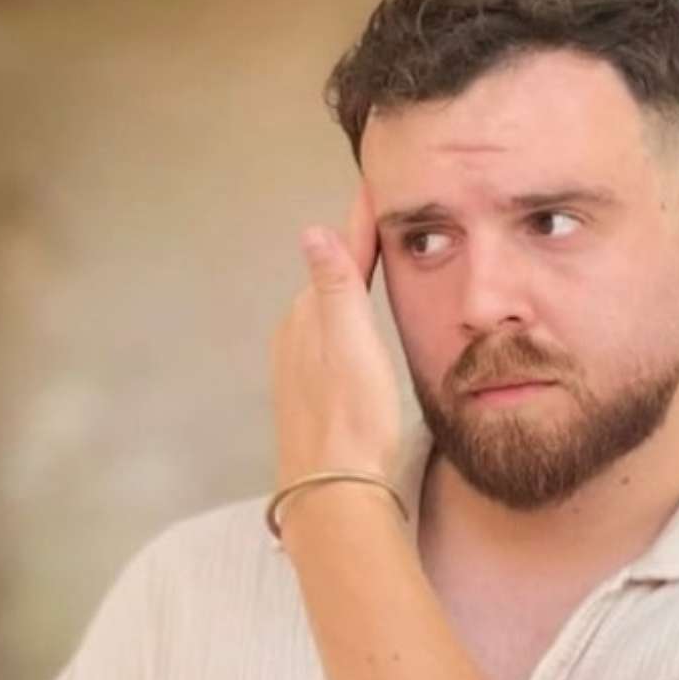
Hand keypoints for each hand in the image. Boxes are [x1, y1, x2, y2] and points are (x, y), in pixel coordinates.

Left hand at [271, 185, 400, 487]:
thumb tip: (312, 231)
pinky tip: (355, 334)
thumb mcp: (348, 342)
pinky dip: (345, 323)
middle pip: (331, 283)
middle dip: (355, 252)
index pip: (339, 258)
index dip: (361, 225)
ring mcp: (298, 370)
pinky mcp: (309, 397)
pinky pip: (328, 342)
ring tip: (374, 268)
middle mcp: (295, 338)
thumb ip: (334, 287)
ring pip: (327, 314)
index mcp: (307, 318)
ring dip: (349, 289)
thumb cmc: (350, 417)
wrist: (333, 491)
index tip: (376, 188)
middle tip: (383, 221)